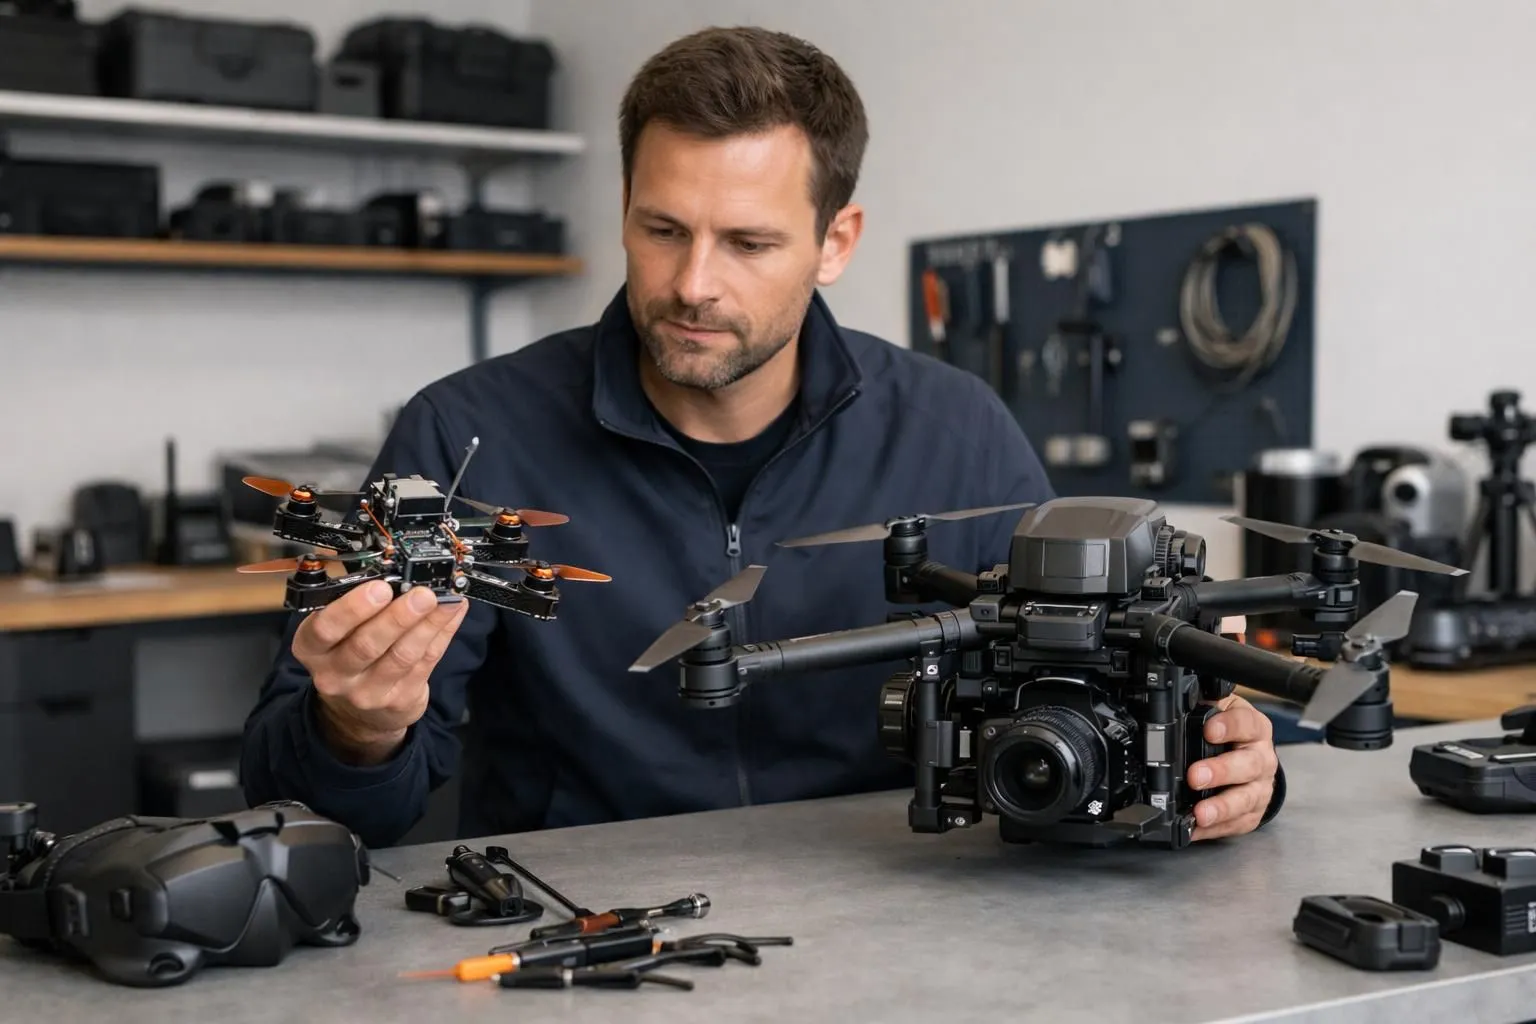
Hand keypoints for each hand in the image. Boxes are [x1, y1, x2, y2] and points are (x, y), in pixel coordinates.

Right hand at [291, 579, 469, 765]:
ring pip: (401, 656)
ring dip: (427, 624)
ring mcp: (367, 692)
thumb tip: (398, 572)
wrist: (359, 714)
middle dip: (398, 617)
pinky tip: (453, 613)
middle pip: (366, 645)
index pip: (325, 629)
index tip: (380, 588)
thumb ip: (360, 607)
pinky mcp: (398, 701)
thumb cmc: (349, 656)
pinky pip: (425, 662)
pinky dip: (442, 633)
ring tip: (445, 601)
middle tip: (422, 594)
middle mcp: (335, 674)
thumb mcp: (339, 633)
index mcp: (312, 648)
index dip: (352, 608)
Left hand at [1187, 693, 1278, 840]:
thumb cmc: (1233, 733)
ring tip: (1199, 813)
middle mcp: (1261, 759)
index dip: (1229, 726)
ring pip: (1245, 799)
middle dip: (1221, 772)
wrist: (1252, 760)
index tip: (1209, 729)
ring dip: (1221, 807)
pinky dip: (1216, 828)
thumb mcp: (1222, 710)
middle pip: (1248, 766)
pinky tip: (1196, 829)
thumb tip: (1183, 693)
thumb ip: (1206, 703)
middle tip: (1195, 776)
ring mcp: (1259, 788)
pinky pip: (1236, 823)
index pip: (1246, 724)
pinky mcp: (1252, 813)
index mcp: (1254, 729)